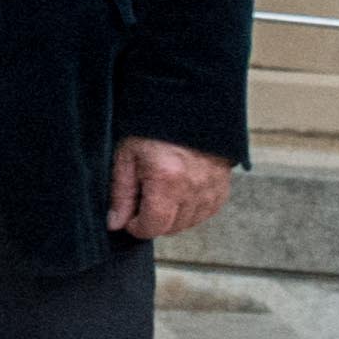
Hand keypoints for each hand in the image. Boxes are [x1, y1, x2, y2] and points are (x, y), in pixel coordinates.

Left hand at [110, 138, 237, 240]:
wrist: (186, 110)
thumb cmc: (152, 130)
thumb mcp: (126, 157)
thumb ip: (121, 194)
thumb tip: (116, 224)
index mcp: (166, 179)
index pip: (153, 226)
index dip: (136, 227)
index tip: (129, 217)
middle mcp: (193, 188)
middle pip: (171, 228)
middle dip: (152, 221)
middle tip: (143, 199)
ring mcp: (211, 189)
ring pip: (188, 224)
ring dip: (172, 217)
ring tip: (161, 193)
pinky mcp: (222, 188)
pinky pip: (205, 214)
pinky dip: (190, 211)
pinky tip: (179, 193)